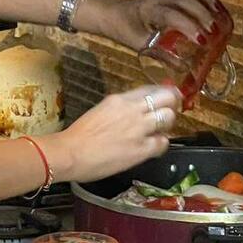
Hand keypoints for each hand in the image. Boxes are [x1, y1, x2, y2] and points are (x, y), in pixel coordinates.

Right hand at [44, 85, 181, 184]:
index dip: (161, 94)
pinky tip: (155, 147)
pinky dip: (162, 143)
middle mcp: (132, 109)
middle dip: (172, 103)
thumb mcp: (100, 112)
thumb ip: (118, 110)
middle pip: (166, 98)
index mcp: (119, 100)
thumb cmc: (79, 135)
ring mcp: (139, 129)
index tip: (165, 98)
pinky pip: (163, 142)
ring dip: (168, 124)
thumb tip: (131, 114)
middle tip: (171, 110)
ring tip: (162, 130)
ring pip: (168, 117)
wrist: (71, 153)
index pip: (150, 89)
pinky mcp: (141, 149)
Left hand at [102, 0, 223, 51]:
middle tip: (215, 32)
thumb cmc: (128, 31)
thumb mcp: (141, 46)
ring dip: (207, 1)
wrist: (115, 14)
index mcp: (147, 11)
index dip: (187, 25)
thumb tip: (185, 70)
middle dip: (201, 14)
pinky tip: (217, 7)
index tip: (202, 41)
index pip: (169, 14)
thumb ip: (162, 56)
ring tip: (222, 18)